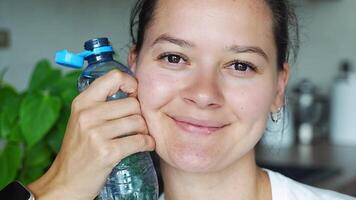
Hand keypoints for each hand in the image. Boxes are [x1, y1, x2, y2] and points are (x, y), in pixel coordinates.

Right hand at [28, 70, 155, 199]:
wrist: (65, 181)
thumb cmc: (79, 150)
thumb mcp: (82, 120)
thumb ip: (101, 104)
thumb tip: (134, 92)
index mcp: (82, 102)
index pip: (114, 77)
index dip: (132, 83)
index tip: (135, 95)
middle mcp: (87, 115)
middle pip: (133, 103)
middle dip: (141, 114)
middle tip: (139, 124)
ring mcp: (96, 134)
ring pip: (138, 121)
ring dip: (145, 130)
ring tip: (141, 135)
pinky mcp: (107, 152)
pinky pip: (140, 141)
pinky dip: (148, 143)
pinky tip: (146, 145)